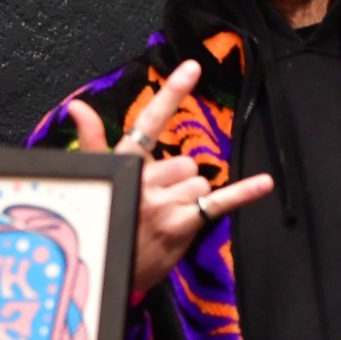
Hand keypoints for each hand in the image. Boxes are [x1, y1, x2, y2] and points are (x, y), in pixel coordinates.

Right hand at [67, 60, 274, 295]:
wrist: (107, 271)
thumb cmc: (102, 221)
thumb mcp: (94, 180)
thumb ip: (92, 140)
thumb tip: (76, 105)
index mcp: (124, 164)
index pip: (148, 122)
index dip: (170, 94)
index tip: (191, 68)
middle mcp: (145, 179)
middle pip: (184, 162)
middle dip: (179, 180)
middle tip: (158, 203)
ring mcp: (164, 202)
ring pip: (199, 181)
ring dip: (190, 197)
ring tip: (166, 218)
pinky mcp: (182, 224)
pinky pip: (219, 202)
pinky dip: (244, 193)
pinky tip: (264, 183)